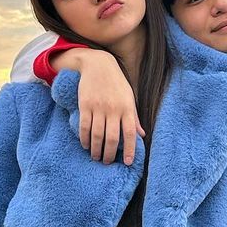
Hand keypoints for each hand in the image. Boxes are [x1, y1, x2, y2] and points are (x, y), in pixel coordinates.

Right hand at [52, 48, 143, 164]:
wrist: (98, 64)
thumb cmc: (116, 83)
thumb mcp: (129, 97)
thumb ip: (134, 117)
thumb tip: (142, 135)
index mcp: (127, 108)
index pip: (130, 133)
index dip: (129, 149)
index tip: (127, 162)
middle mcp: (113, 109)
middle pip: (111, 138)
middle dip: (109, 154)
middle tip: (107, 162)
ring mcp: (98, 107)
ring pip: (97, 135)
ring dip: (96, 150)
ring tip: (96, 157)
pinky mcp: (85, 105)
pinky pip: (84, 126)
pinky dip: (85, 139)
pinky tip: (86, 145)